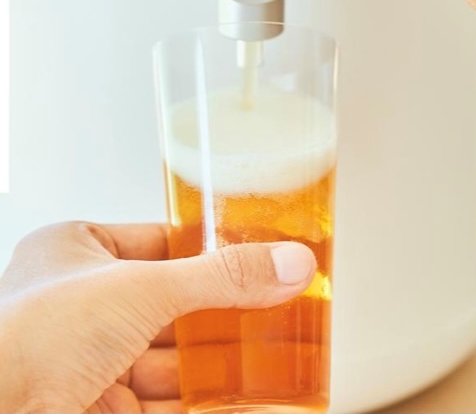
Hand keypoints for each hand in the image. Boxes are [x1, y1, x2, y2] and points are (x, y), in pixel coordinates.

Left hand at [0, 222, 315, 412]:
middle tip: (273, 307)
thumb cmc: (26, 340)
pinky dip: (204, 403)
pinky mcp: (97, 410)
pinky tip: (244, 401)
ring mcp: (85, 364)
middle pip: (170, 306)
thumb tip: (286, 263)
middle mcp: (77, 307)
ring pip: (170, 360)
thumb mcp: (140, 288)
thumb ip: (219, 277)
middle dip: (221, 315)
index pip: (157, 243)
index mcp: (74, 253)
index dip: (206, 251)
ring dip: (219, 365)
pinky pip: (164, 404)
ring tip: (272, 359)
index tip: (252, 255)